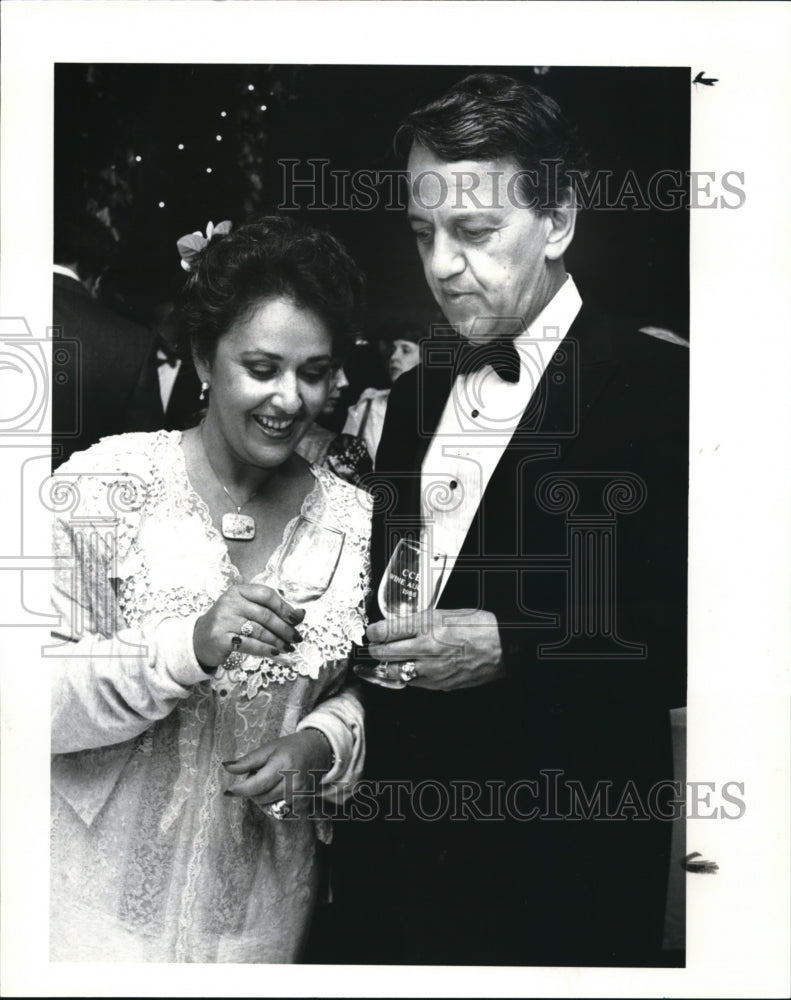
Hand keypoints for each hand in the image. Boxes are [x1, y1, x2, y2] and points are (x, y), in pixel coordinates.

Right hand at [193, 582, 305, 668]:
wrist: (199, 640)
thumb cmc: (228, 624)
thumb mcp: (247, 611)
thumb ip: (271, 610)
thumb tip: (301, 614)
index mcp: (238, 591)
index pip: (266, 594)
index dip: (284, 607)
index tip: (296, 619)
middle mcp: (230, 602)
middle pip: (265, 614)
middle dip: (284, 628)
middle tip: (296, 637)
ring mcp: (223, 620)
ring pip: (258, 630)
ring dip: (277, 641)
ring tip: (288, 647)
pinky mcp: (220, 638)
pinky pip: (249, 644)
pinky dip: (265, 649)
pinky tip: (275, 652)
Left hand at [222, 729, 332, 807]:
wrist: (319, 750)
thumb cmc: (291, 747)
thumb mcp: (268, 748)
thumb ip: (247, 761)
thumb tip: (226, 767)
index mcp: (283, 765)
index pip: (257, 784)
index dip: (240, 790)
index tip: (228, 791)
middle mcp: (294, 782)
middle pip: (260, 797)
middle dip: (252, 789)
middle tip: (258, 775)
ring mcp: (300, 795)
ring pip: (268, 806)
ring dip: (262, 797)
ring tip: (270, 781)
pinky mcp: (304, 803)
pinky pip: (279, 810)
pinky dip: (273, 803)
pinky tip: (277, 790)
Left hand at [361, 609, 504, 691]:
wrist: (501, 647)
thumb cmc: (478, 627)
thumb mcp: (445, 613)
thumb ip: (419, 620)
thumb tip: (398, 626)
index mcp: (427, 625)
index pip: (386, 631)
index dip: (373, 632)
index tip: (371, 632)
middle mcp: (425, 648)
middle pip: (384, 652)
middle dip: (374, 649)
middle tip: (372, 646)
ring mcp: (430, 669)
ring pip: (393, 671)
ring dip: (384, 665)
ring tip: (382, 660)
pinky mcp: (438, 684)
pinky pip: (411, 682)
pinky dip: (404, 676)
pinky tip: (405, 670)